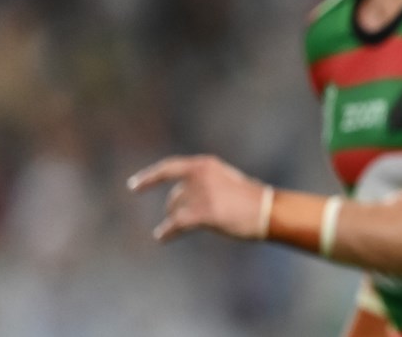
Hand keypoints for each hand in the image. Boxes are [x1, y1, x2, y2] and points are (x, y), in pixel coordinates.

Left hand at [127, 155, 267, 241]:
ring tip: (169, 231)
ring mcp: (200, 194)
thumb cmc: (252, 199)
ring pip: (175, 211)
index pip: (169, 168)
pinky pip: (176, 224)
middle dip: (174, 208)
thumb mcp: (227, 181)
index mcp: (205, 164)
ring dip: (172, 221)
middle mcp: (198, 176)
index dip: (149, 177)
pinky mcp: (202, 213)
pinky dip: (167, 231)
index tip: (133, 186)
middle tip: (176, 219)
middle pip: (175, 196)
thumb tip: (183, 197)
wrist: (267, 210)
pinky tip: (161, 237)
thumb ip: (205, 184)